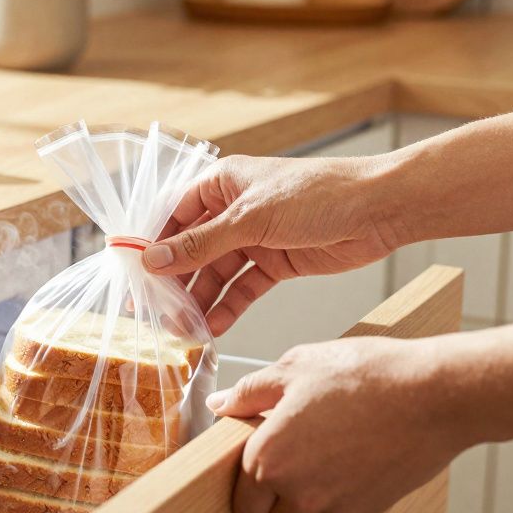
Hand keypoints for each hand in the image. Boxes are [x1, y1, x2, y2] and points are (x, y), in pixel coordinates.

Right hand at [144, 155, 403, 335]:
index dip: (153, 245)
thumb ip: (201, 244)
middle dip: (175, 281)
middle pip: (192, 249)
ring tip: (184, 329)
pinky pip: (243, 288)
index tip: (134, 277)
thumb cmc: (318, 195)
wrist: (379, 210)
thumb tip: (153, 260)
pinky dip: (228, 307)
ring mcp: (255, 238)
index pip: (174, 216)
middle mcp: (234, 210)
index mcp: (222, 183)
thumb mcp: (251, 218)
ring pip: (216, 273)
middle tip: (156, 313)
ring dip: (200, 300)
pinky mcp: (276, 263)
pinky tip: (213, 326)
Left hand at [208, 336, 465, 512]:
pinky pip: (342, 504)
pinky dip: (342, 485)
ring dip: (309, 490)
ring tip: (329, 441)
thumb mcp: (295, 367)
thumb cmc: (365, 375)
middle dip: (272, 498)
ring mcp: (336, 504)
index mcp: (269, 458)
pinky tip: (357, 447)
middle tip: (289, 455)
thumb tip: (221, 404)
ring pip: (308, 512)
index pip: (241, 500)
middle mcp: (298, 491)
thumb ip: (249, 392)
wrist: (433, 394)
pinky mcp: (369, 507)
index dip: (246, 480)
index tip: (257, 458)